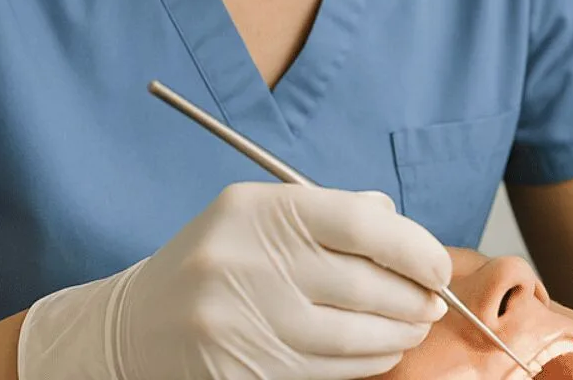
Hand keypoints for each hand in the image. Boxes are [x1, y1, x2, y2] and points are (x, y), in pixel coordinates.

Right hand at [17, 183, 451, 379]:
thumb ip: (330, 209)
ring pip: (354, 338)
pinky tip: (378, 352)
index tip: (437, 266)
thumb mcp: (257, 213)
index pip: (362, 225)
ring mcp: (243, 324)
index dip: (416, 248)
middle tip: (430, 302)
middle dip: (414, 298)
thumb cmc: (214, 261)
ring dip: (397, 336)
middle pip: (366, 286)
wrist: (135, 327)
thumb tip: (399, 223)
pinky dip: (365, 364)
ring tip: (411, 328)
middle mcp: (248, 265)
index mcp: (258, 212)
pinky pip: (329, 372)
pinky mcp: (244, 372)